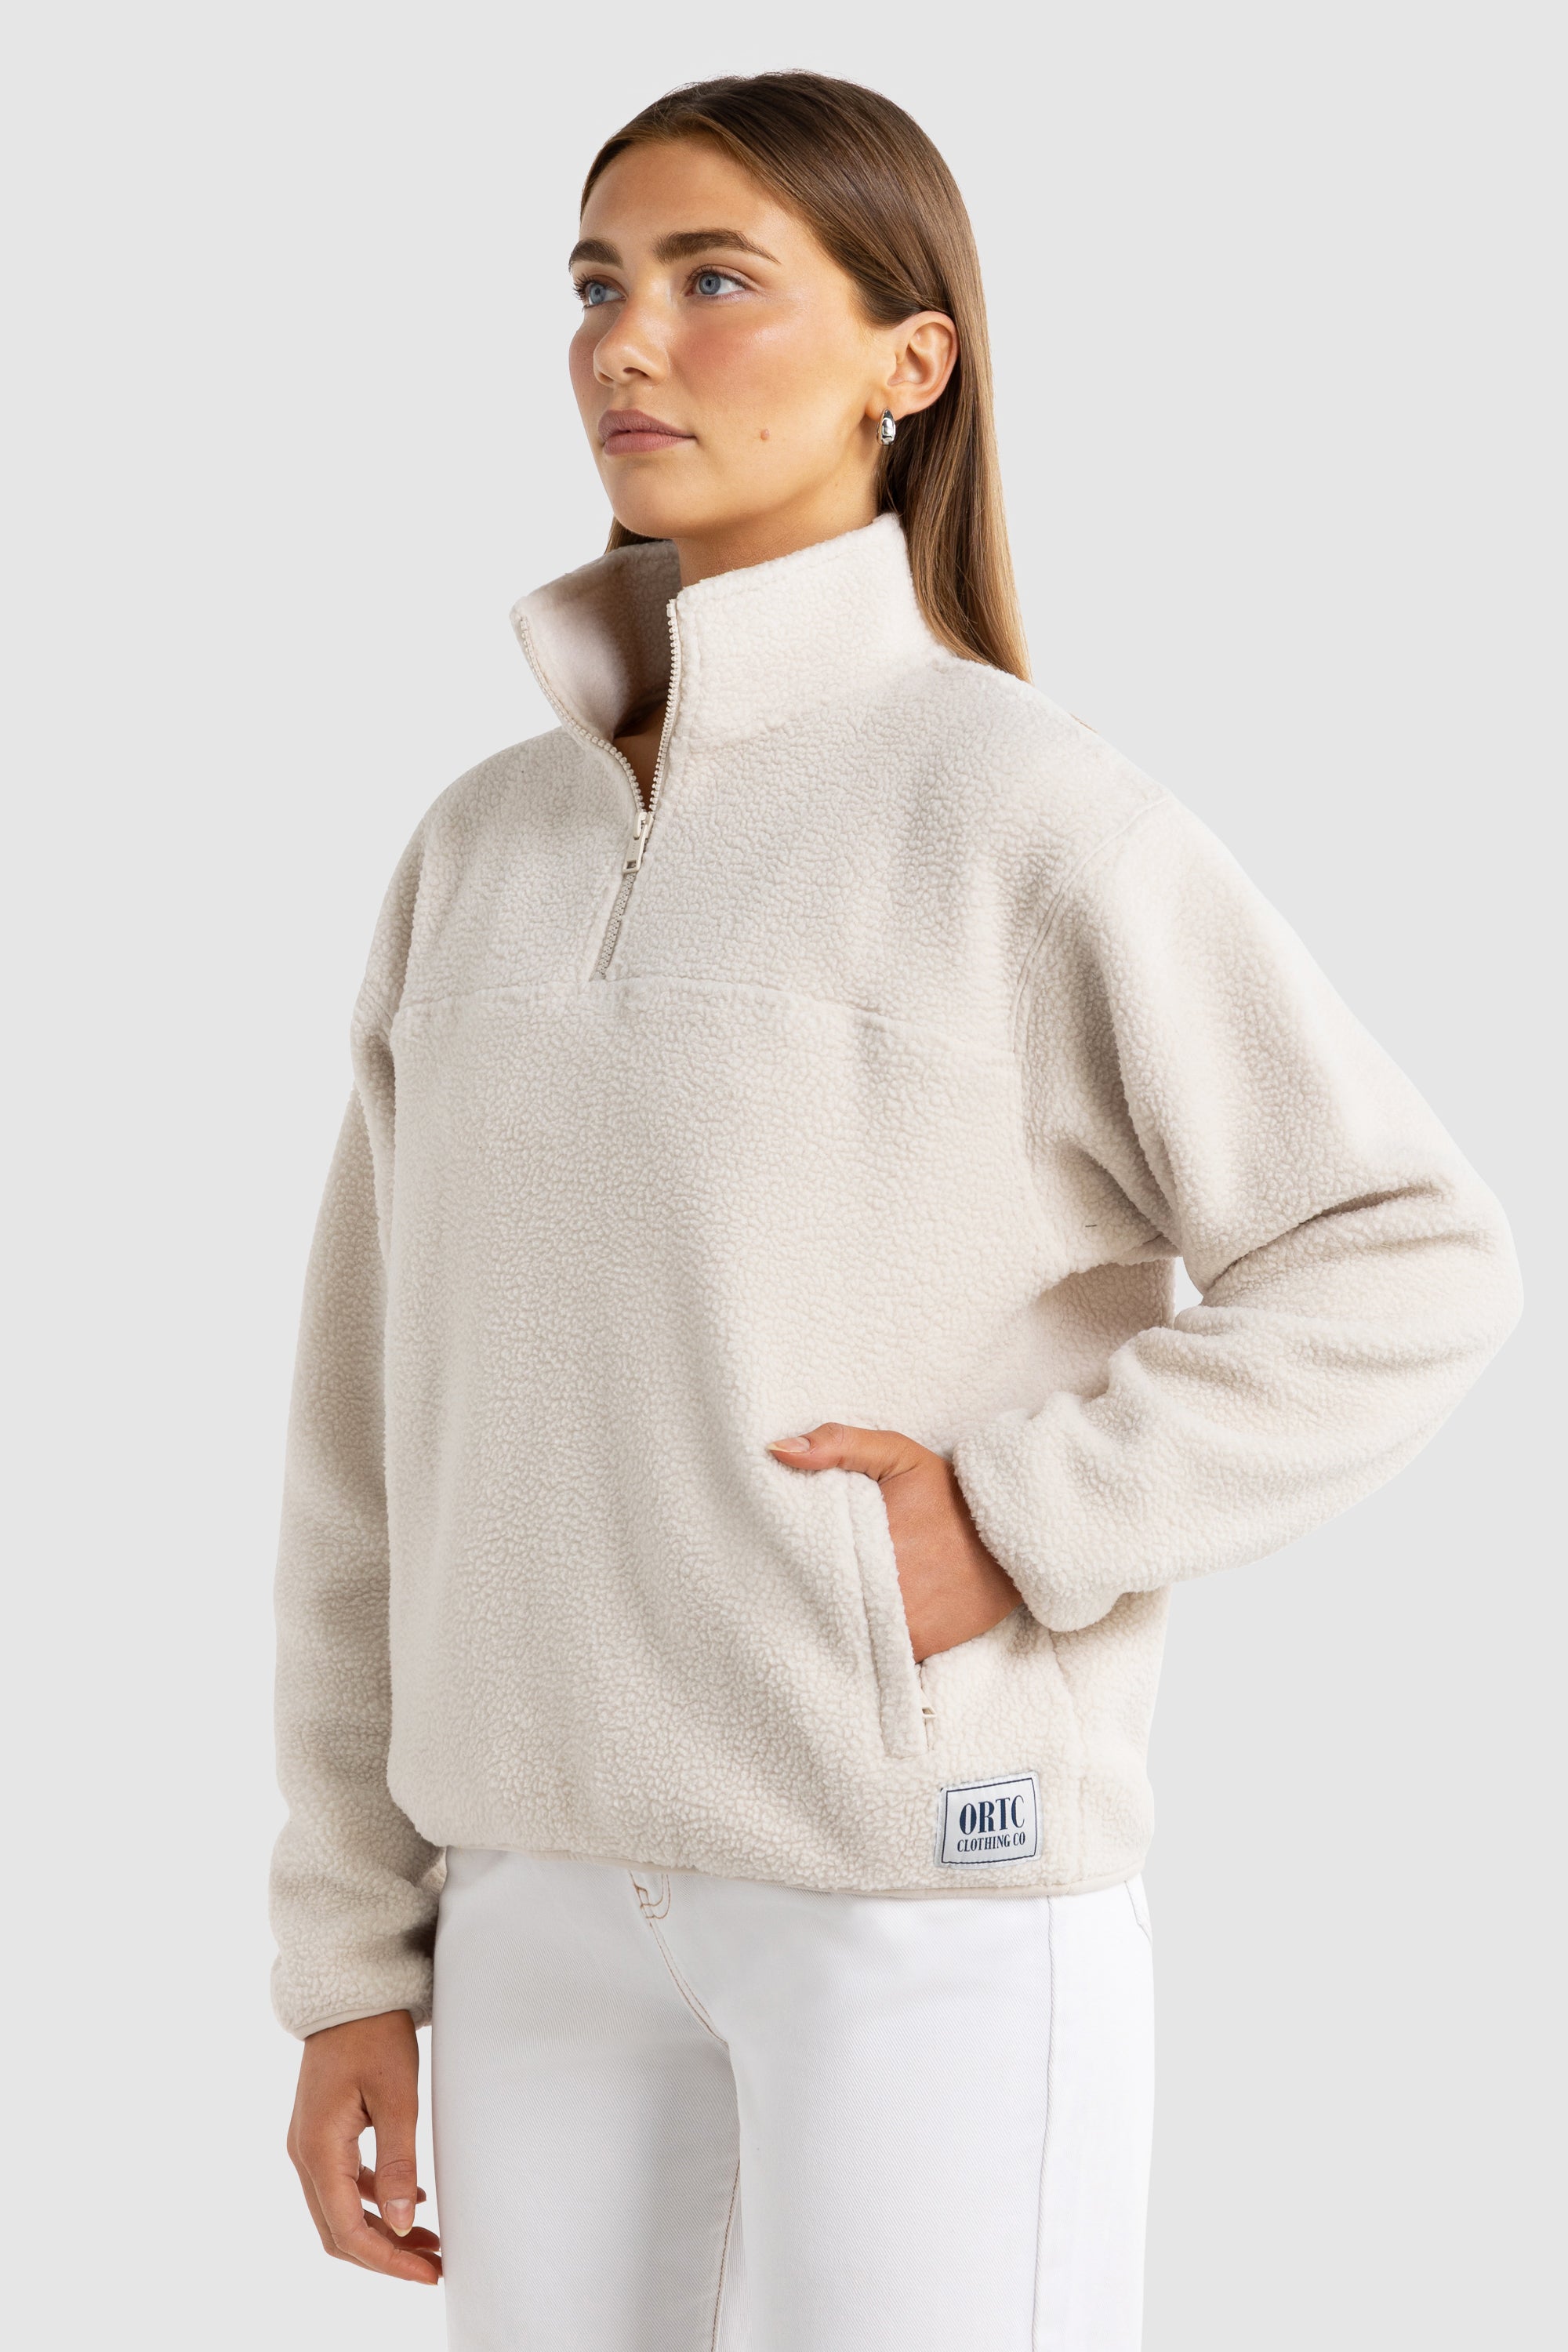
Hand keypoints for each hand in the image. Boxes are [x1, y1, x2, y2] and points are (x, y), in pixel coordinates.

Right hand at [287, 2009, 441, 2284]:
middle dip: (386, 2254)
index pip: (347, 2231)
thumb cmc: (373, 2034)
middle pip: (338, 2230)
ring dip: (382, 2230)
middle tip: (434, 2264)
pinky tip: (412, 2201)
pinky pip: (342, 2183)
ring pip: (340, 2210)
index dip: (388, 2261)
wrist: (347, 1989)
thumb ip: (397, 2163)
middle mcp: (304, 2153)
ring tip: (430, 2241)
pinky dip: (373, 2200)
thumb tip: (400, 2222)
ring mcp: (309, 2143)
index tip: (429, 2274)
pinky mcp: (322, 2131)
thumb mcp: (396, 2097)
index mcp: (318, 2149)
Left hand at [767, 1423, 1020, 1660]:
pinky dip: (855, 1649)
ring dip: (822, 1626)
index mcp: (867, 1541)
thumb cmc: (948, 1493)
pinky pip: (871, 1656)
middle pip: (815, 1602)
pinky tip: (842, 1633)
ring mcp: (901, 1626)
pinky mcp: (918, 1648)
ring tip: (800, 1612)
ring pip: (840, 1633)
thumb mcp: (897, 1454)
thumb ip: (838, 1445)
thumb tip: (775, 1449)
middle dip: (794, 1596)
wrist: (1012, 1537)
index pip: (799, 1562)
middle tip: (774, 1588)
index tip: (765, 1558)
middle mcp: (882, 1592)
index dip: (778, 1563)